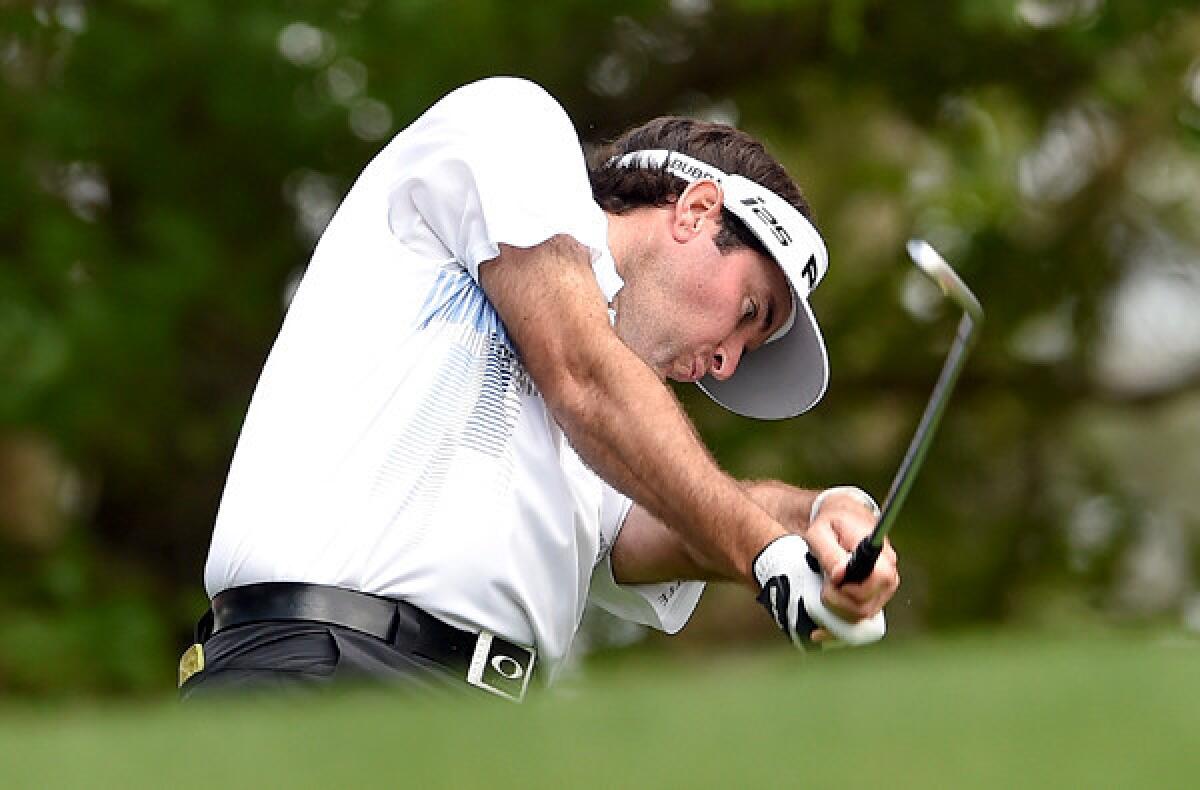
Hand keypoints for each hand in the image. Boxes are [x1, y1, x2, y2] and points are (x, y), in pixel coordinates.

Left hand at [803, 487, 899, 638]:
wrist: (844, 519)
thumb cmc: (832, 523)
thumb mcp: (821, 532)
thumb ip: (830, 552)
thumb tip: (840, 575)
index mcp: (880, 554)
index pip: (879, 581)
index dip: (852, 589)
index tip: (833, 581)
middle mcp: (888, 576)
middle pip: (866, 606)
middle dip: (837, 602)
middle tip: (824, 585)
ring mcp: (882, 591)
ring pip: (861, 617)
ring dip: (836, 611)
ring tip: (825, 591)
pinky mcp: (873, 600)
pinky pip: (859, 621)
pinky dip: (838, 626)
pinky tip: (820, 628)